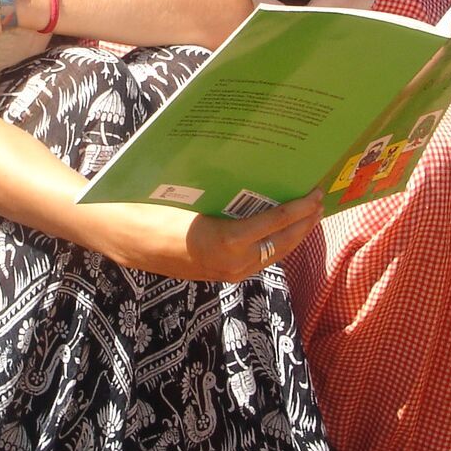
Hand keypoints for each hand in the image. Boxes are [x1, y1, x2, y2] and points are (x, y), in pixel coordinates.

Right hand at [84, 191, 322, 281]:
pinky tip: (282, 230)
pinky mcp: (224, 275)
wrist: (130, 239)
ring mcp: (230, 272)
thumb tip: (266, 175)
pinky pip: (259, 259)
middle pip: (283, 242)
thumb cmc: (160, 208)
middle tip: (320, 201)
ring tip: (309, 217)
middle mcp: (234, 262)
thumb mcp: (198, 196)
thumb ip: (232, 195)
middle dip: (305, 222)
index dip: (300, 206)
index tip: (315, 191)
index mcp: (228, 240)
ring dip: (294, 235)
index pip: (277, 221)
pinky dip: (275, 243)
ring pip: (274, 254)